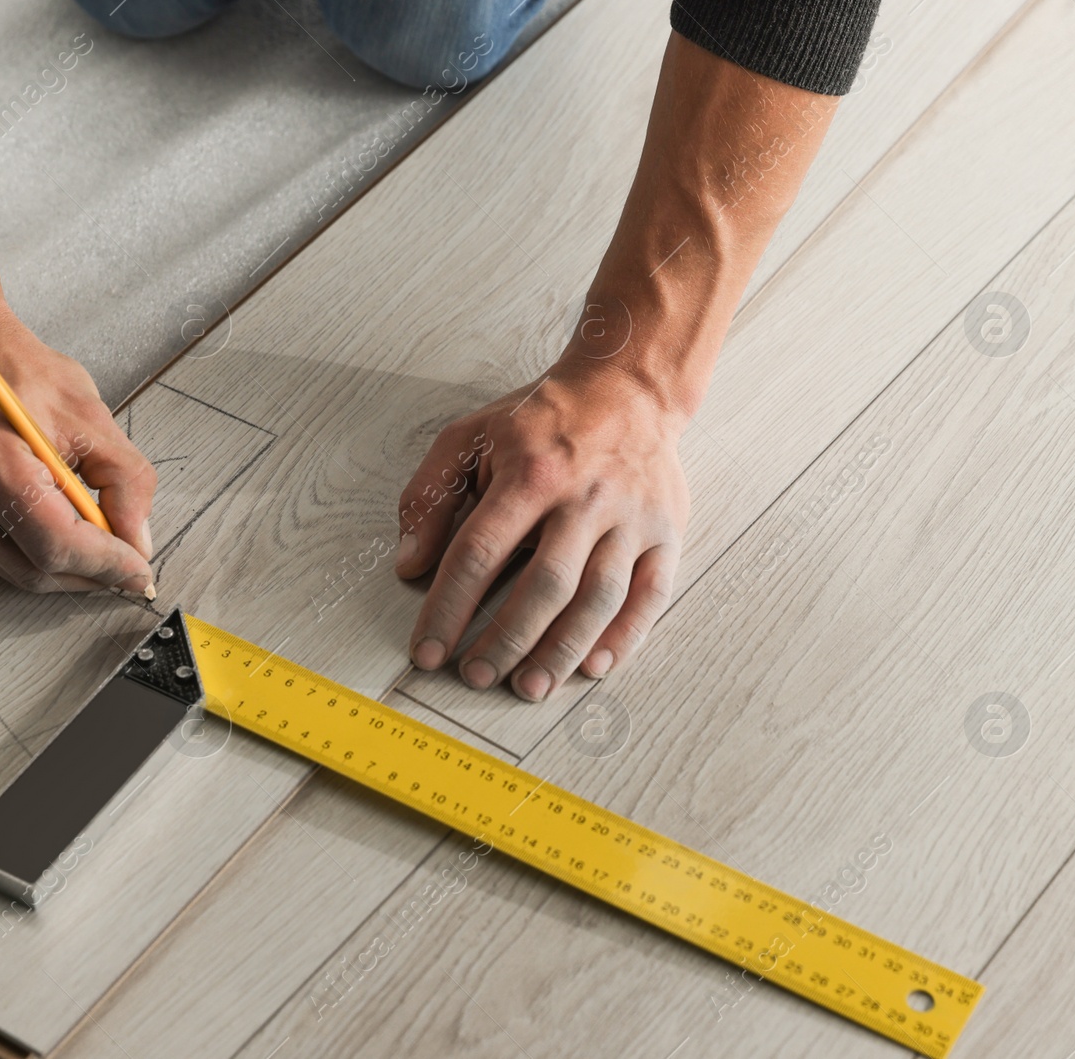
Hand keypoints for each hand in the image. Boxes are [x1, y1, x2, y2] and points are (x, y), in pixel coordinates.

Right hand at [0, 301, 156, 593]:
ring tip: (88, 528)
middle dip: (89, 572)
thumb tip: (137, 542)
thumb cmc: (10, 365)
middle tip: (125, 559)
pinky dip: (27, 545)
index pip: (57, 544)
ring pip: (15, 570)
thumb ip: (125, 481)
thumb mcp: (87, 412)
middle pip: (36, 569)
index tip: (139, 571)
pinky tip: (41, 510)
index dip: (106, 564)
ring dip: (61, 562)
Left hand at [396, 358, 688, 700]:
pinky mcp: (666, 532)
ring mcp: (631, 518)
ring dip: (561, 650)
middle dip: (506, 640)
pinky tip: (592, 666)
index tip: (428, 650)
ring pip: (598, 598)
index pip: (479, 552)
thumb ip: (430, 498)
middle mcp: (585, 498)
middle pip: (544, 584)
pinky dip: (623, 637)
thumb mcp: (469, 439)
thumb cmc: (541, 420)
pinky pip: (650, 595)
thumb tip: (408, 565)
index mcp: (530, 473)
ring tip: (528, 686)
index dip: (448, 608)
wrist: (627, 388)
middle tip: (476, 677)